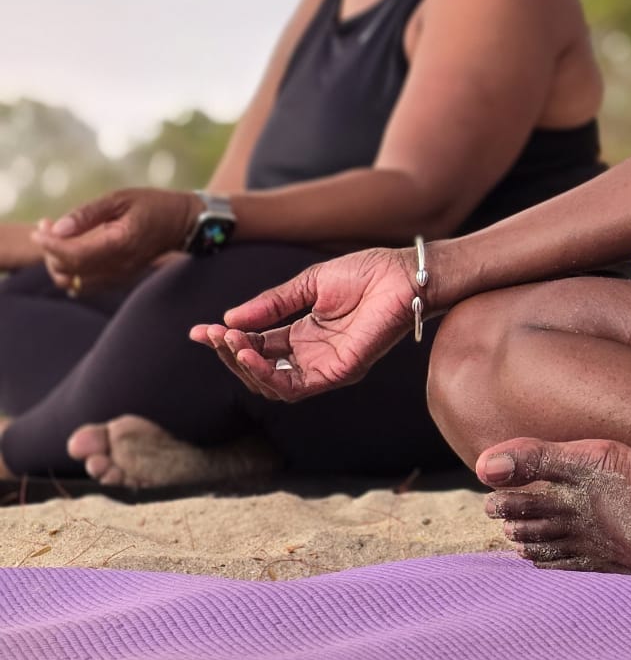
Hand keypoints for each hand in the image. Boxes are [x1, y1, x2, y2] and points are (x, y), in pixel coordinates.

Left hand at [35, 188, 195, 292]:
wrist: (183, 223)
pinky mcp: (119, 279)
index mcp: (121, 243)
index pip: (74, 255)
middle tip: (46, 226)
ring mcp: (120, 276)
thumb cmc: (154, 205)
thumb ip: (88, 214)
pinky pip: (85, 285)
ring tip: (55, 238)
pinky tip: (69, 249)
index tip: (40, 228)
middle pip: (69, 271)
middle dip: (50, 251)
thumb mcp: (121, 198)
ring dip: (57, 263)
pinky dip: (70, 270)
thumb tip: (58, 228)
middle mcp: (120, 266)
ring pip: (74, 282)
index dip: (50, 245)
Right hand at [189, 246, 418, 400]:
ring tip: (228, 343)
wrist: (403, 274)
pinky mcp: (340, 373)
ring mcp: (326, 366)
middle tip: (213, 334)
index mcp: (304, 335)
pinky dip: (267, 373)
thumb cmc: (367, 274)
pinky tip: (248, 354)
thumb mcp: (308, 284)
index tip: (199, 331)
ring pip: (273, 384)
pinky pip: (296, 386)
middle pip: (260, 369)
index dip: (228, 341)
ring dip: (244, 366)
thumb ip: (271, 304)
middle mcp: (312, 355)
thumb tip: (229, 319)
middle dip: (230, 354)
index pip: (257, 346)